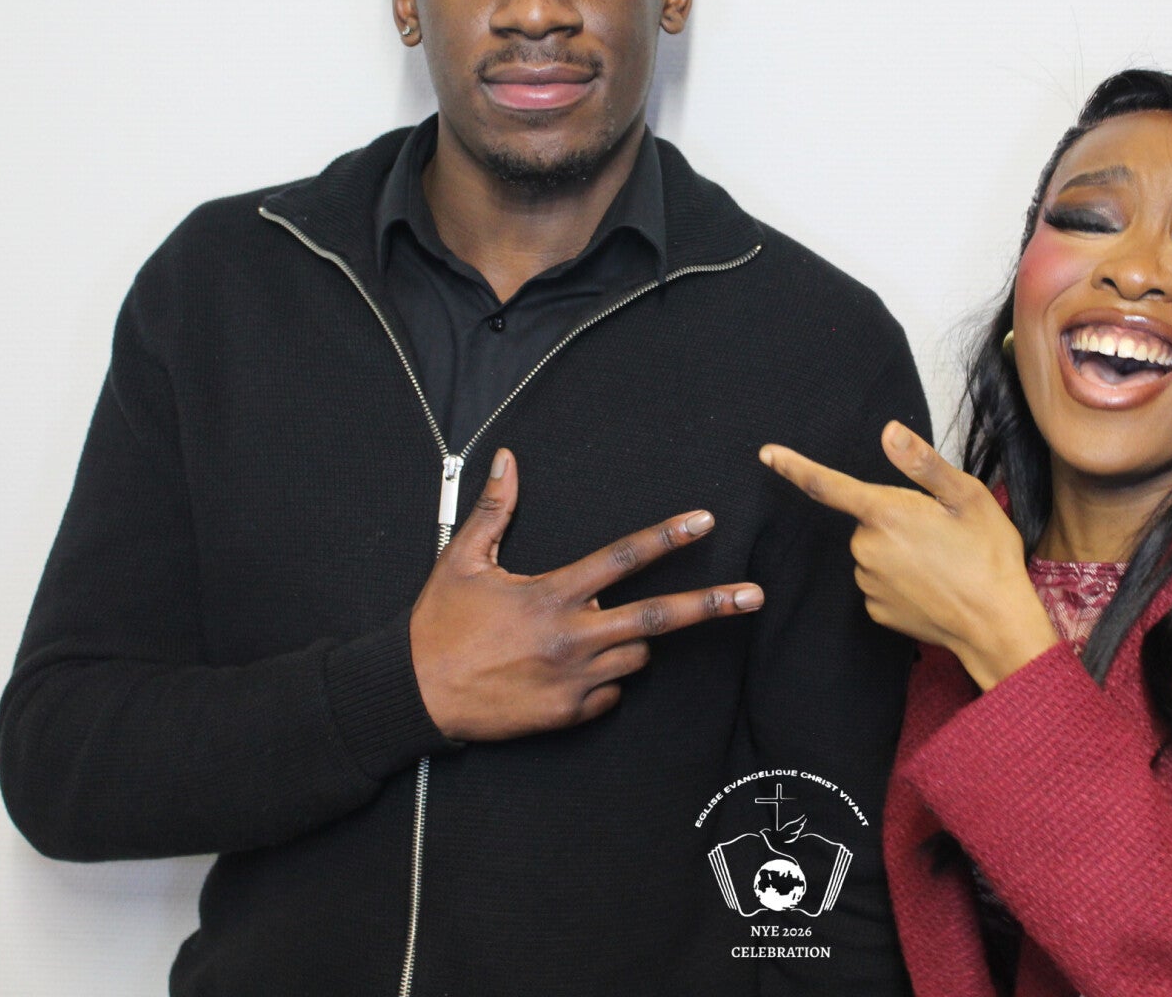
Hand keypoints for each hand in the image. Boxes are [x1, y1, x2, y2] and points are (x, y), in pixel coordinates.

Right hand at [410, 448, 762, 739]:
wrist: (415, 695)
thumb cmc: (439, 625)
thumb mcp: (462, 559)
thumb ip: (494, 509)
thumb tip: (507, 458)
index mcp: (553, 593)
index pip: (623, 558)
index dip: (668, 536)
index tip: (705, 521)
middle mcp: (573, 636)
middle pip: (658, 618)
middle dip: (712, 604)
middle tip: (756, 596)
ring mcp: (575, 679)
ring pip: (637, 657)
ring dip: (632, 643)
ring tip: (593, 634)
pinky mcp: (570, 714)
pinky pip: (612, 694)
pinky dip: (605, 681)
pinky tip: (571, 672)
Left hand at [760, 422, 1059, 690]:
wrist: (996, 625)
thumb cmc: (987, 556)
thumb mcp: (966, 497)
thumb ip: (922, 463)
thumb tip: (889, 431)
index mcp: (885, 513)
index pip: (826, 485)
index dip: (794, 467)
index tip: (767, 454)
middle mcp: (866, 549)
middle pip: (868, 520)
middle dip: (895, 519)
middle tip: (940, 532)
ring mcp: (868, 583)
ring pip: (875, 552)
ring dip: (899, 551)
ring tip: (943, 561)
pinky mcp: (876, 611)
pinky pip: (880, 582)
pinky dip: (901, 579)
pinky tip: (932, 585)